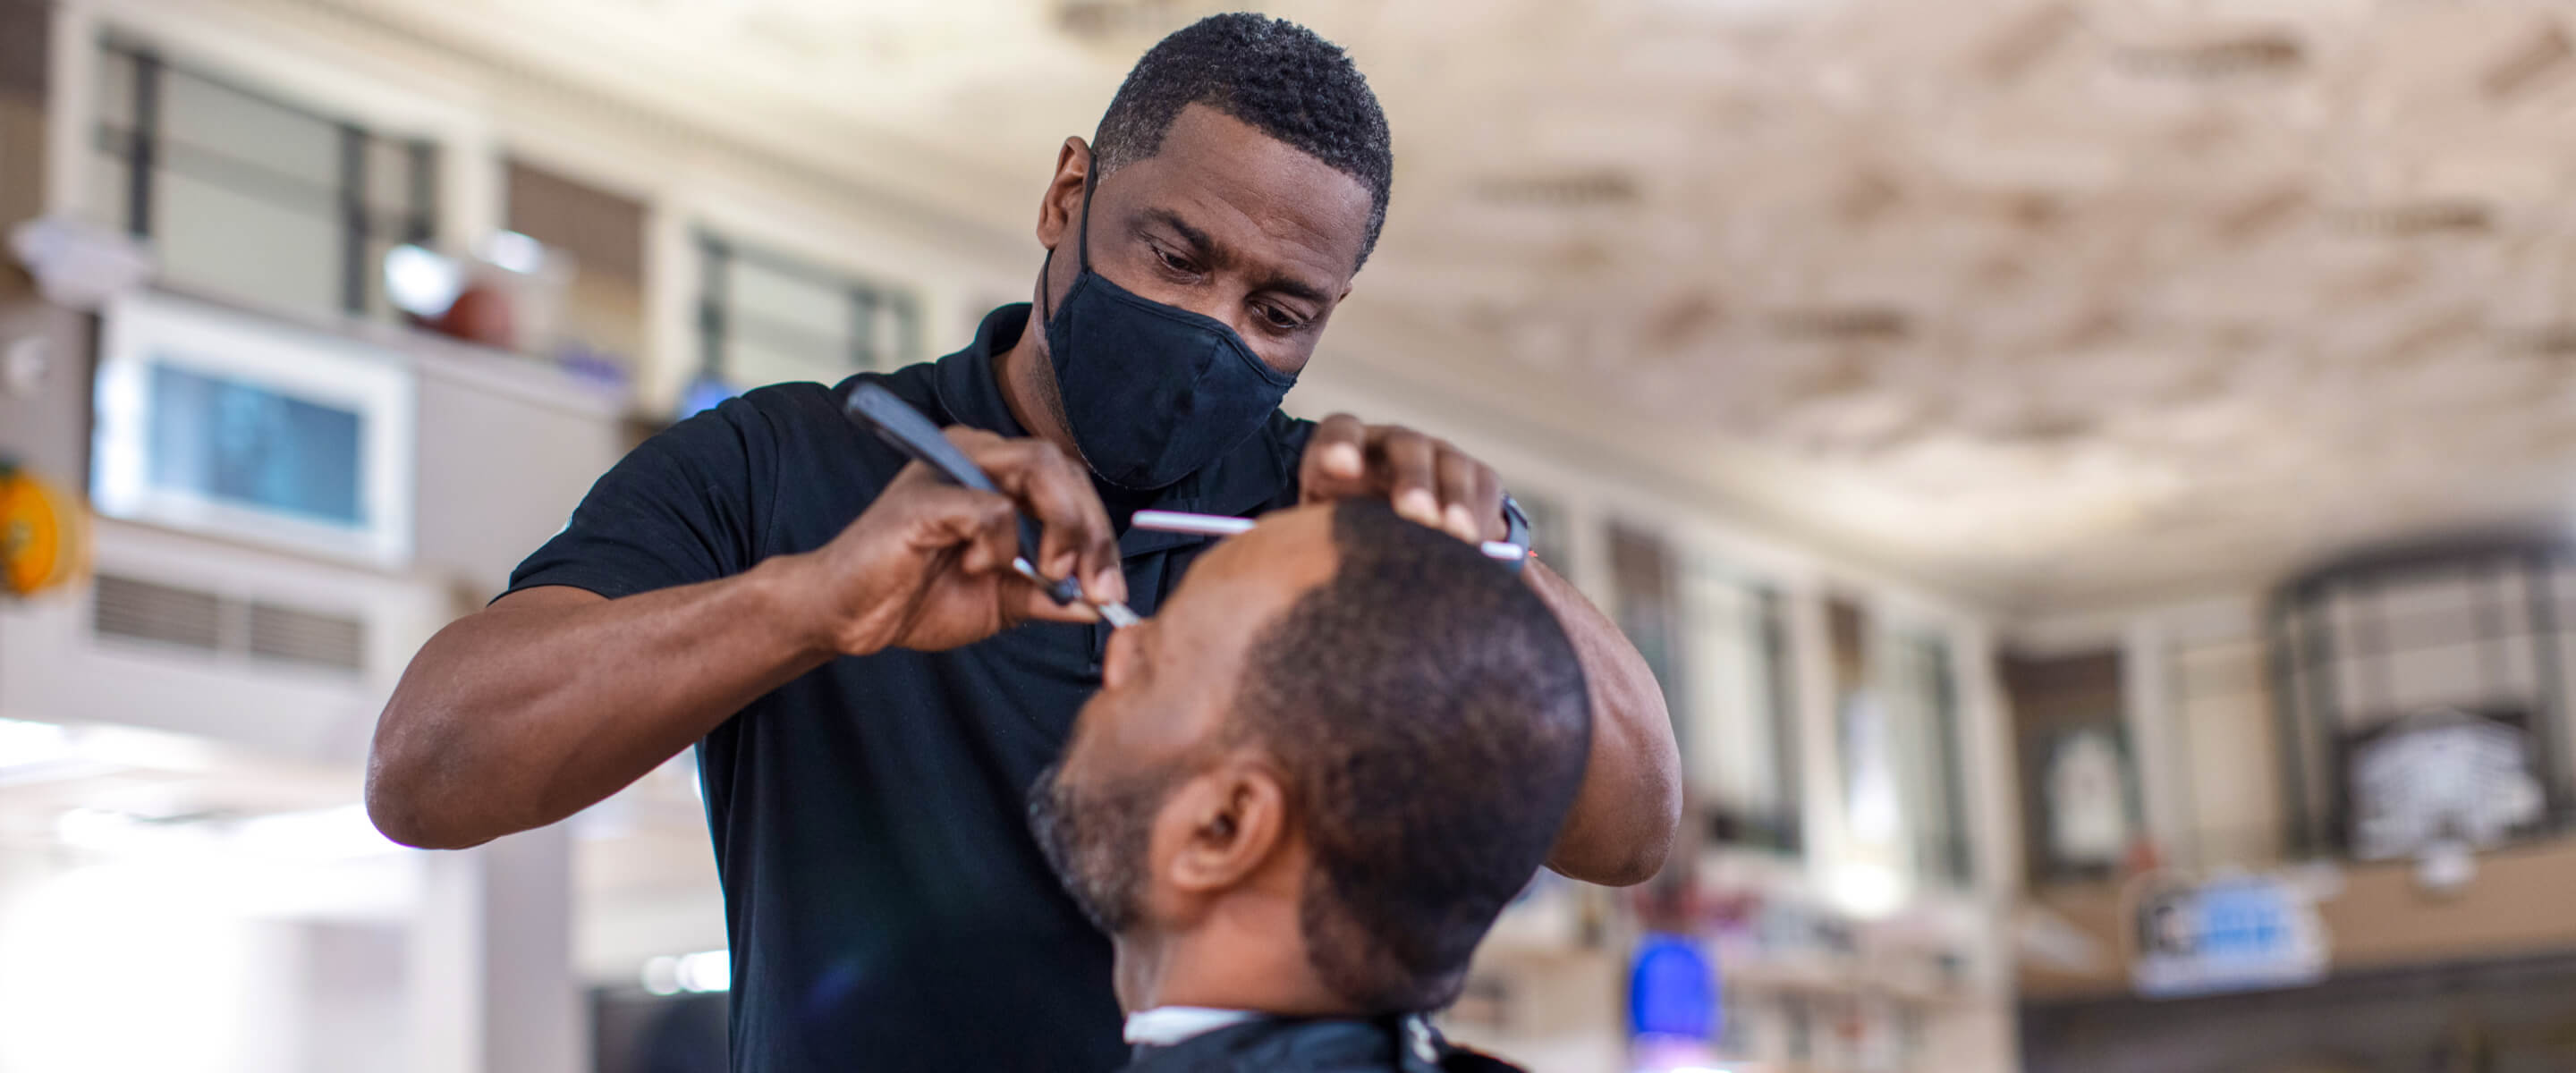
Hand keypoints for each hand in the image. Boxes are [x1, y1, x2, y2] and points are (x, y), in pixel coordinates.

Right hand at [788, 428, 1125, 655]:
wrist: (847, 616)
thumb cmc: (917, 599)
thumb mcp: (1003, 600)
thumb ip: (1051, 594)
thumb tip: (1105, 604)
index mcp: (997, 472)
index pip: (1070, 482)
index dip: (1100, 534)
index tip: (1111, 591)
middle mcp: (976, 453)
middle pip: (1063, 468)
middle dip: (1093, 532)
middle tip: (1098, 588)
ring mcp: (949, 465)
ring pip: (1039, 469)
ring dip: (1064, 527)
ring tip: (1055, 574)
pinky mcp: (927, 495)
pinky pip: (992, 508)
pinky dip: (1002, 545)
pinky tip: (979, 568)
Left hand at [1299, 414, 1504, 542]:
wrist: (1398, 541)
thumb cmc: (1347, 542)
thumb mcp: (1323, 536)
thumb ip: (1316, 537)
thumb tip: (1299, 560)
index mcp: (1343, 451)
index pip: (1340, 431)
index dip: (1339, 446)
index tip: (1340, 467)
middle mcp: (1392, 444)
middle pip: (1405, 446)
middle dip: (1412, 478)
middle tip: (1415, 513)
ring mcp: (1437, 455)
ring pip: (1450, 464)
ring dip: (1455, 499)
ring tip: (1458, 534)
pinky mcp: (1474, 475)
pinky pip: (1484, 484)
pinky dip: (1483, 512)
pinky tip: (1481, 543)